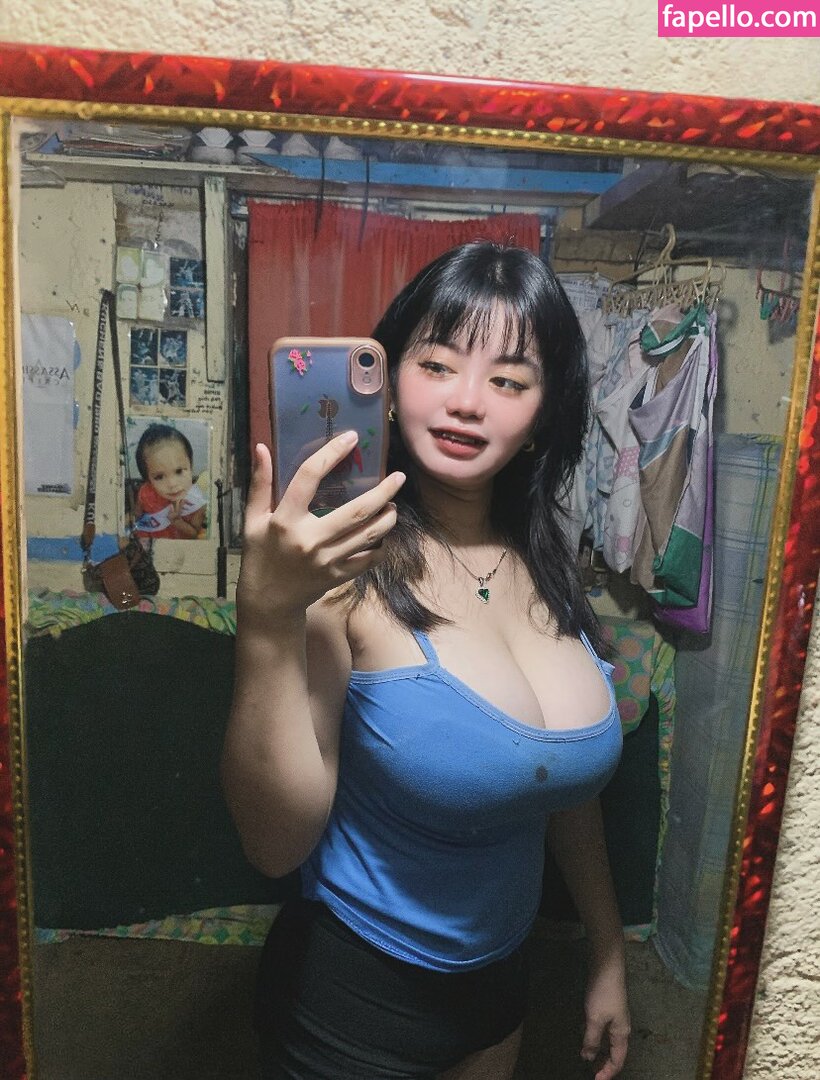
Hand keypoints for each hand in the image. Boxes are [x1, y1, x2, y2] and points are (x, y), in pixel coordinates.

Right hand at [238, 432, 404, 625]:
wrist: (269, 601)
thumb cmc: (260, 555)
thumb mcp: (252, 519)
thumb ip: (260, 484)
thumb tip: (261, 447)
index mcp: (285, 520)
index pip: (308, 478)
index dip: (330, 454)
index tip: (350, 438)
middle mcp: (310, 540)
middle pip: (356, 511)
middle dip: (383, 492)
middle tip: (398, 477)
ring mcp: (327, 561)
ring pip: (369, 535)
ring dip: (387, 518)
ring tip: (393, 505)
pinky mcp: (339, 576)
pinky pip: (369, 559)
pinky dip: (380, 545)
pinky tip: (382, 534)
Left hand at [581, 961, 629, 1079]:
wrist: (607, 965)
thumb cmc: (603, 994)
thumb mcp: (595, 1019)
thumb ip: (591, 1039)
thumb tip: (587, 1058)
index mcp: (622, 1033)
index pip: (618, 1060)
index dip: (607, 1072)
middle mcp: (621, 1027)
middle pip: (615, 1052)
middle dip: (604, 1064)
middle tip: (591, 1072)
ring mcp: (615, 1016)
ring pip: (609, 1040)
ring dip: (599, 1050)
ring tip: (587, 1058)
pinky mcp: (607, 1006)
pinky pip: (603, 1029)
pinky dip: (596, 1037)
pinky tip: (585, 1035)